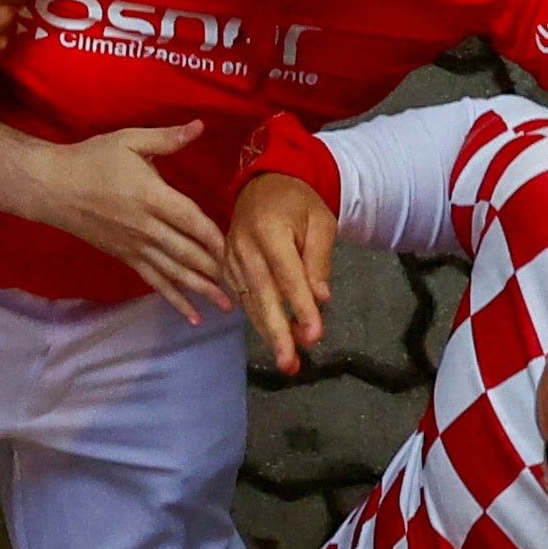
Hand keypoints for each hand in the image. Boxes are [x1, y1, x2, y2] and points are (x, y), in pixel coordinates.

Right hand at [17, 124, 226, 314]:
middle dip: (215, 271)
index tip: (235, 250)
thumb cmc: (92, 160)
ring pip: (173, 272)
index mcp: (150, 197)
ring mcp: (135, 246)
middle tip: (243, 287)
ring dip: (201, 290)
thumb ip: (166, 138)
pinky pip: (154, 280)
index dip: (212, 236)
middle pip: (186, 252)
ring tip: (226, 306)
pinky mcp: (125, 257)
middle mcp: (145, 227)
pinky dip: (173, 299)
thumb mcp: (129, 140)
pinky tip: (191, 315)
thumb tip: (200, 126)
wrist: (52, 188)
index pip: (189, 220)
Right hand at [225, 169, 337, 368]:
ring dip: (268, 334)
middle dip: (278, 333)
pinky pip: (242, 297)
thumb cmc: (299, 203)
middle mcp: (244, 247)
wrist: (263, 183)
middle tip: (291, 365)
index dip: (300, 307)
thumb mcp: (320, 222)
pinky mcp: (226, 267)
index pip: (288, 276)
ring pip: (250, 302)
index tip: (314, 336)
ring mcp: (230, 258)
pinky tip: (273, 338)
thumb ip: (318, 260)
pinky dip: (257, 320)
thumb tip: (321, 298)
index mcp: (269, 231)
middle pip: (263, 296)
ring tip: (287, 362)